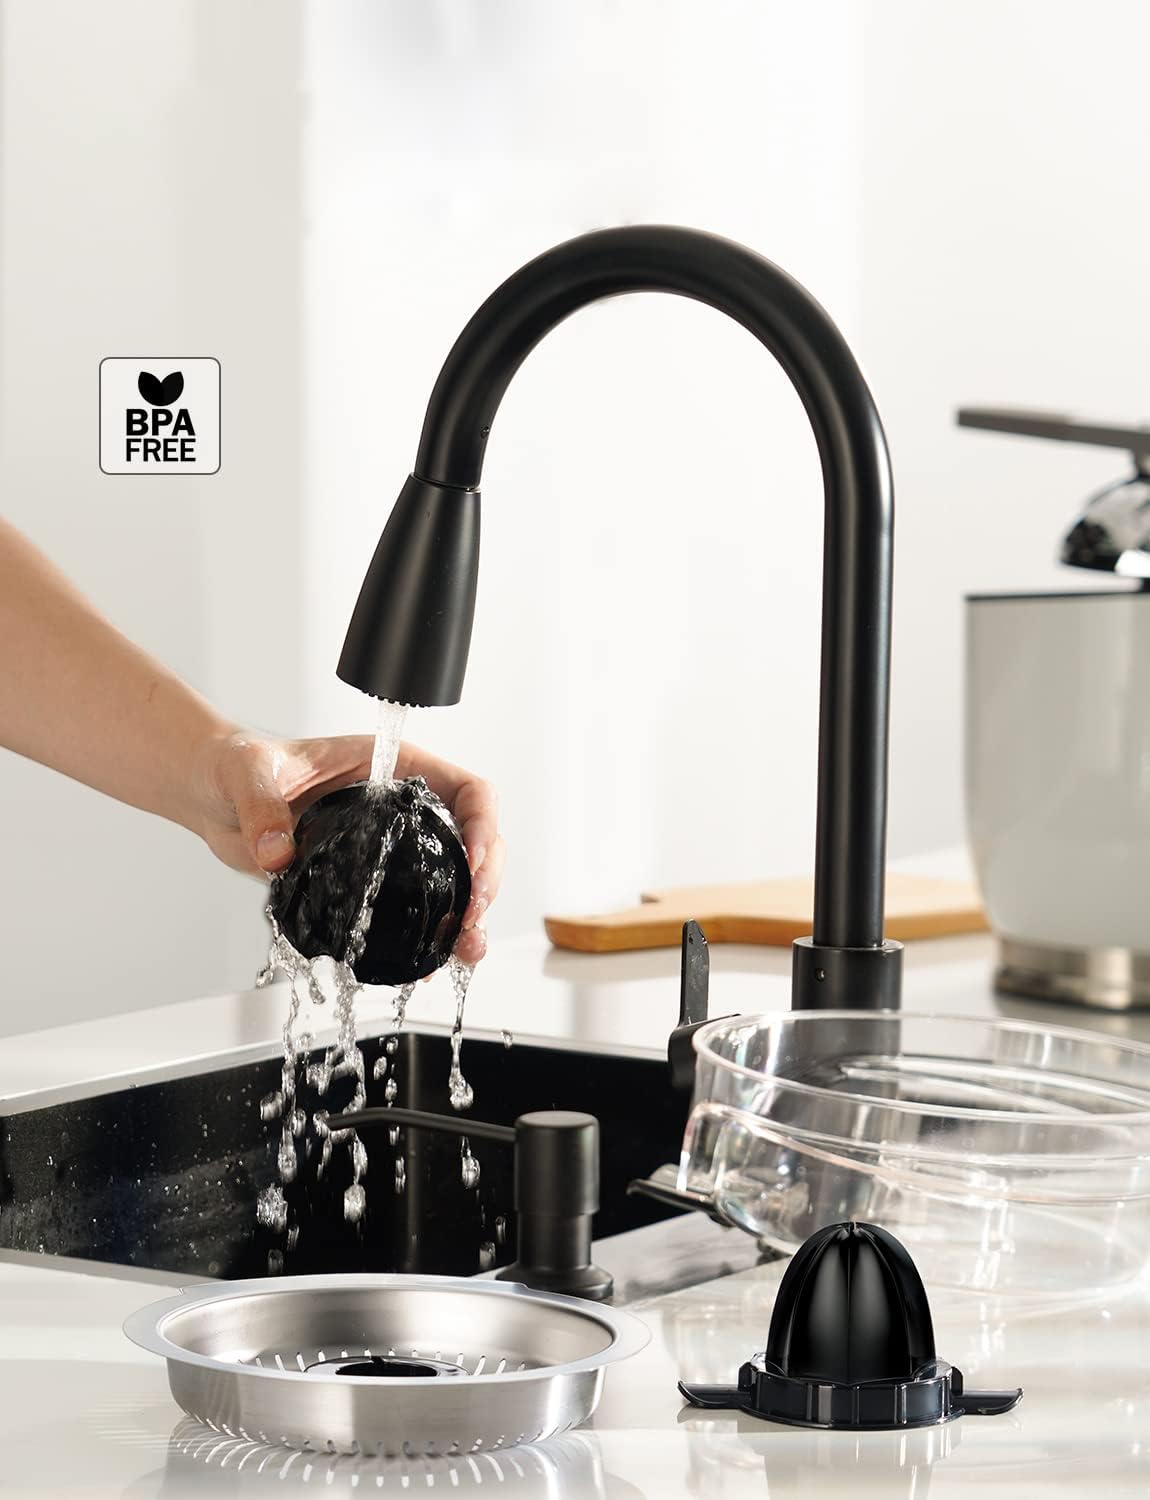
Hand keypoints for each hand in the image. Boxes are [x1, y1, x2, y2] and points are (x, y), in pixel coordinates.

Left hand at [193, 731, 503, 964]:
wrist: (216, 797)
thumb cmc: (241, 767)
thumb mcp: (250, 772)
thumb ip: (262, 806)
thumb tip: (278, 851)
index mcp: (394, 769)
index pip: (466, 790)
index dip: (482, 824)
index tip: (473, 860)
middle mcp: (403, 810)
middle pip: (474, 843)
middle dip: (483, 883)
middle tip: (469, 918)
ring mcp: (391, 850)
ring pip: (453, 884)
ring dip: (467, 919)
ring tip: (466, 949)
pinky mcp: (370, 885)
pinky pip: (414, 912)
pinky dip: (429, 939)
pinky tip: (431, 962)